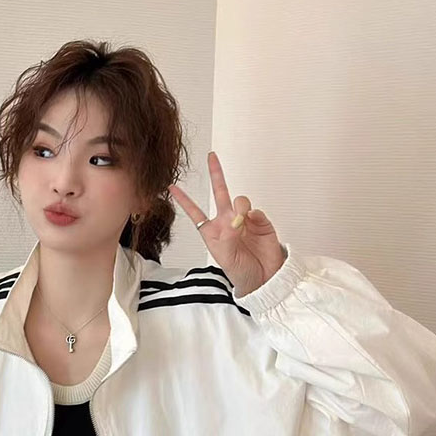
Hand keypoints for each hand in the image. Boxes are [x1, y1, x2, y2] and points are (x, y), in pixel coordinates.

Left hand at [169, 151, 285, 297]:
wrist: (264, 279)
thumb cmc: (241, 272)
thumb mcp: (226, 257)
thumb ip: (228, 235)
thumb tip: (236, 217)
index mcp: (212, 232)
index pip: (196, 212)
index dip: (184, 200)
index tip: (171, 186)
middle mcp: (227, 222)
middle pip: (220, 193)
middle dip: (216, 174)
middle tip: (211, 157)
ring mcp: (244, 220)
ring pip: (239, 200)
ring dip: (239, 205)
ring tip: (241, 220)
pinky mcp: (260, 221)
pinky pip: (255, 210)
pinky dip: (253, 214)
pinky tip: (252, 222)